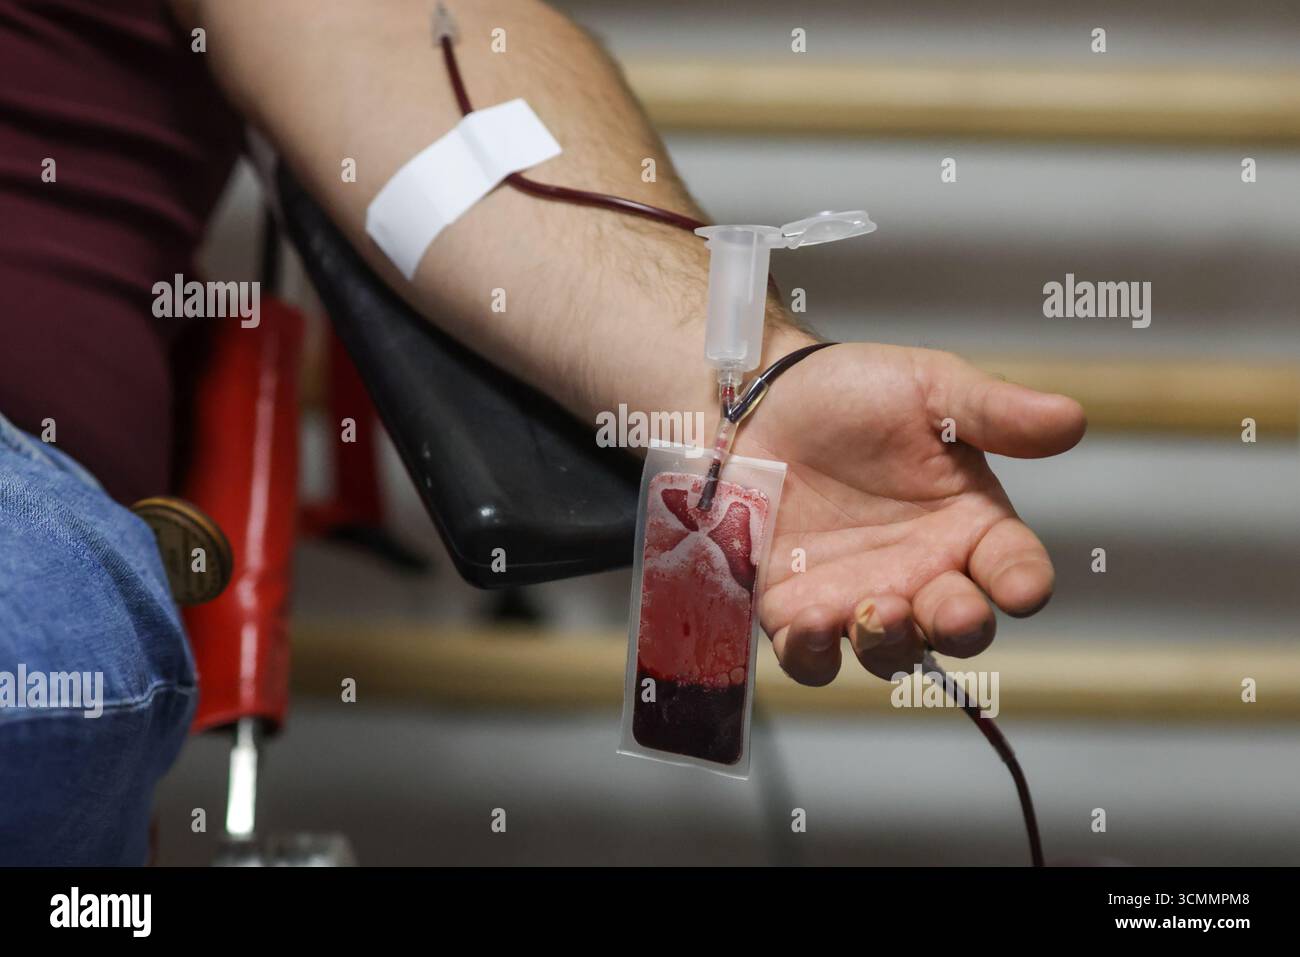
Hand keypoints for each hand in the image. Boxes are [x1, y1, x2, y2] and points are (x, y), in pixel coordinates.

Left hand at [733, 341, 1086, 684]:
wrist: (755, 401)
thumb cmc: (849, 391)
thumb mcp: (930, 388)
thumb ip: (995, 410)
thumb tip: (1072, 418)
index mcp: (967, 524)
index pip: (1012, 567)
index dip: (1022, 582)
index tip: (1023, 588)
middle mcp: (919, 572)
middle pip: (956, 626)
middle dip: (961, 628)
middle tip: (952, 612)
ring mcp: (856, 598)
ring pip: (888, 652)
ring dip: (890, 645)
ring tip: (878, 612)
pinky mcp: (794, 611)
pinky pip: (811, 656)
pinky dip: (814, 653)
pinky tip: (811, 624)